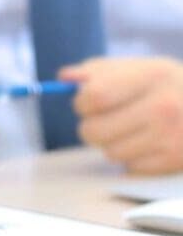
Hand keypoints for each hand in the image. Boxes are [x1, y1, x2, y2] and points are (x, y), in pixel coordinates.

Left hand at [66, 57, 182, 173]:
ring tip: (134, 129)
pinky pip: (128, 167)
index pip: (94, 97)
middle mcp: (163, 106)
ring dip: (113, 143)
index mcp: (151, 76)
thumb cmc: (165, 87)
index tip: (87, 103)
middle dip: (92, 126)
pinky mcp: (173, 160)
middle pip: (93, 131)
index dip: (82, 103)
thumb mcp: (139, 68)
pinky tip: (149, 142)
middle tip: (108, 119)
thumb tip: (65, 77)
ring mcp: (170, 136)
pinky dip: (132, 157)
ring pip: (108, 152)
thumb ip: (98, 71)